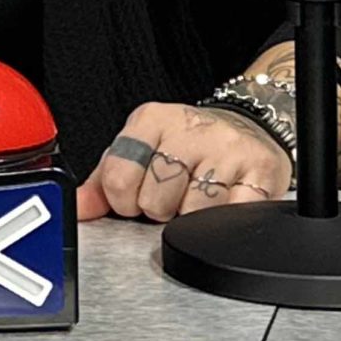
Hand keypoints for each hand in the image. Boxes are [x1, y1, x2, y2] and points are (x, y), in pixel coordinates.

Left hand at [78, 102, 293, 221]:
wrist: (246, 128)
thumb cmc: (185, 144)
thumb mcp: (140, 150)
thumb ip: (104, 181)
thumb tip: (79, 209)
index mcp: (152, 120)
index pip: (118, 175)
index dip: (122, 199)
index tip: (132, 198)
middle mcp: (190, 129)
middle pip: (155, 199)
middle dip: (160, 210)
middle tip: (172, 196)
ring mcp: (227, 149)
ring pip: (193, 213)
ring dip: (193, 218)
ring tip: (197, 197)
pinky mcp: (261, 170)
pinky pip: (232, 216)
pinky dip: (226, 220)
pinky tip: (225, 201)